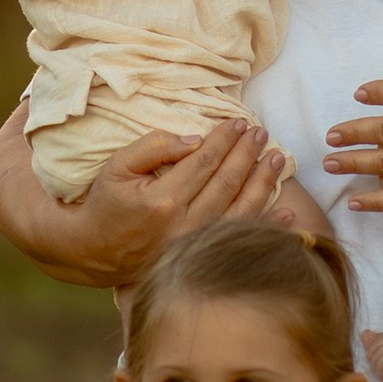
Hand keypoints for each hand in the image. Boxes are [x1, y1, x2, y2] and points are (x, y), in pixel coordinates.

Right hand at [0, 108, 301, 288]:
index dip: (225, 140)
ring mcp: (195, 245)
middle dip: (248, 155)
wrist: (94, 251)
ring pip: (241, 210)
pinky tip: (288, 211)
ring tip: (277, 159)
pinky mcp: (200, 258)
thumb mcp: (117, 166)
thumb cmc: (106, 202)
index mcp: (162, 201)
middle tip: (263, 134)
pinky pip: (241, 239)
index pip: (204, 162)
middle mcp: (184, 225)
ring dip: (264, 183)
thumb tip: (194, 140)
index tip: (240, 123)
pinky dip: (268, 225)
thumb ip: (153, 147)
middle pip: (227, 183)